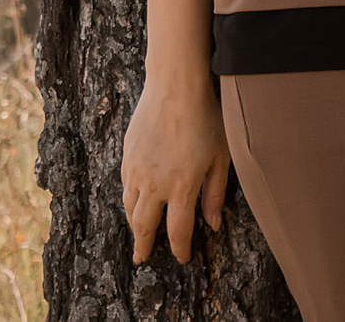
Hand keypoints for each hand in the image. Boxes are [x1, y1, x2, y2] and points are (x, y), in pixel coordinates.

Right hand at [121, 71, 231, 264]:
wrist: (174, 86)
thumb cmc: (204, 119)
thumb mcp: (220, 158)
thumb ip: (215, 195)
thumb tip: (213, 225)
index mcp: (181, 187)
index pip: (177, 231)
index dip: (179, 250)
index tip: (182, 258)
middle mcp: (155, 183)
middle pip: (144, 226)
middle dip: (143, 246)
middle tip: (141, 258)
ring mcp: (137, 169)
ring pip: (129, 207)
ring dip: (133, 225)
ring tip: (137, 234)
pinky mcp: (127, 154)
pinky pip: (124, 186)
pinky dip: (128, 200)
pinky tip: (134, 202)